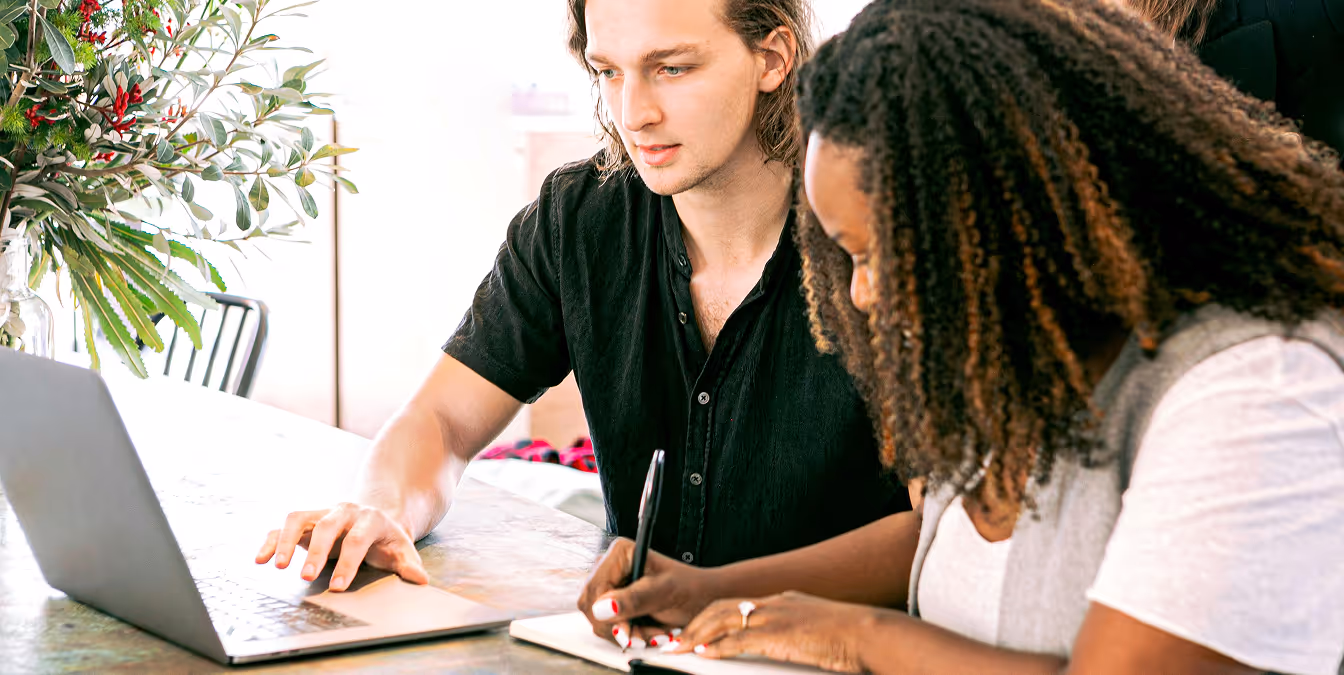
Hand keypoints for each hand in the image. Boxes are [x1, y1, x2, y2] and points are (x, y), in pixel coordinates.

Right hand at [254, 502, 428, 591]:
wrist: (375, 517)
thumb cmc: (386, 539)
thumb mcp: (402, 550)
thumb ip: (409, 565)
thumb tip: (420, 580)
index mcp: (370, 519)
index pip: (357, 539)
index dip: (347, 562)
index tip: (338, 586)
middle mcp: (343, 511)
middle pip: (327, 527)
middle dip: (316, 552)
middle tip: (306, 577)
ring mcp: (322, 513)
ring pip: (299, 519)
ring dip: (287, 541)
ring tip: (277, 566)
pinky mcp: (305, 520)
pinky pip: (283, 527)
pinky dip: (270, 540)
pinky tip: (260, 559)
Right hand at [578, 537, 721, 649]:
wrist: (703, 598)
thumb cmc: (690, 588)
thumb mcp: (665, 593)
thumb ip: (634, 599)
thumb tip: (602, 608)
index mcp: (619, 553)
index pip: (594, 589)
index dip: (606, 614)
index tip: (626, 629)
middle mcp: (609, 566)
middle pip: (591, 606)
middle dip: (619, 626)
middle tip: (647, 634)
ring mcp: (610, 585)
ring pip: (599, 619)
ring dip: (627, 633)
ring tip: (653, 632)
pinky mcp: (613, 602)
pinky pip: (608, 625)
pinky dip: (628, 634)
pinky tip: (647, 631)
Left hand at [669, 591, 871, 672]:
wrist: (871, 633)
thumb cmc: (854, 637)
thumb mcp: (818, 630)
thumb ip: (797, 635)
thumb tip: (789, 646)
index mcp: (784, 601)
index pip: (738, 605)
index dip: (713, 617)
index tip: (698, 630)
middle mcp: (775, 603)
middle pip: (722, 608)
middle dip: (696, 624)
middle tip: (677, 640)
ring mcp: (775, 617)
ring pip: (723, 620)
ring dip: (697, 635)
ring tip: (679, 648)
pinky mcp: (778, 635)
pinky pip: (738, 640)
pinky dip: (717, 647)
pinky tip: (703, 655)